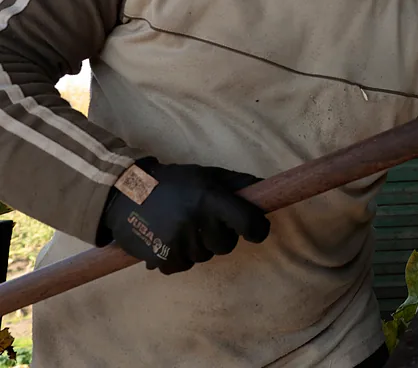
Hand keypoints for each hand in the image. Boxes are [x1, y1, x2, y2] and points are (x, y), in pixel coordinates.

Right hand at [99, 157, 270, 274]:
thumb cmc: (174, 183)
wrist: (124, 193)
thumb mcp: (207, 175)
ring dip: (199, 245)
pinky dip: (180, 257)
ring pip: (206, 256)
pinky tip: (169, 239)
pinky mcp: (162, 259)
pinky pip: (185, 266)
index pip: (249, 222)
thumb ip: (239, 183)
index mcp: (211, 198)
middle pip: (227, 244)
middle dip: (221, 235)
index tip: (255, 229)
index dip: (258, 229)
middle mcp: (197, 221)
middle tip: (203, 219)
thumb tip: (269, 191)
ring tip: (181, 226)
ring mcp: (178, 242)